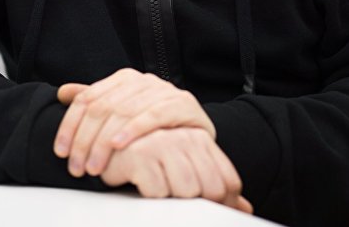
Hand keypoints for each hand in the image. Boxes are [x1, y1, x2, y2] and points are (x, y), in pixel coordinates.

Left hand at [54, 68, 214, 177]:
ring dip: (104, 141)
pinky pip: (153, 116)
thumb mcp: (122, 111)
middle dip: (86, 140)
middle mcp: (143, 80)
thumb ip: (94, 100)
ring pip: (124, 112)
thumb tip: (62, 92)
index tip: (61, 151)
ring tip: (95, 166)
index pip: (87, 98)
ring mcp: (164, 90)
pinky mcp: (182, 104)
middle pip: (103, 107)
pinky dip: (133, 130)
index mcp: (124, 78)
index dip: (70, 125)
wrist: (198, 129)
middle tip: (78, 166)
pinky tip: (118, 145)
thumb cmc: (156, 125)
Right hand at [100, 127, 252, 212]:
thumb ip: (214, 183)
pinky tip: (141, 184)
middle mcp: (185, 137)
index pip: (228, 181)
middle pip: (211, 190)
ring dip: (172, 199)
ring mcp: (164, 143)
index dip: (222, 203)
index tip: (208, 211)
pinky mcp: (141, 155)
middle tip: (176, 200)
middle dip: (196, 204)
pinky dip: (150, 196)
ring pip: (187, 192)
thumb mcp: (183, 167)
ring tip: (158, 189)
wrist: (103, 144)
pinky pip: (159, 193)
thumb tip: (245, 209)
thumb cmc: (144, 157)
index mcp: (200, 138)